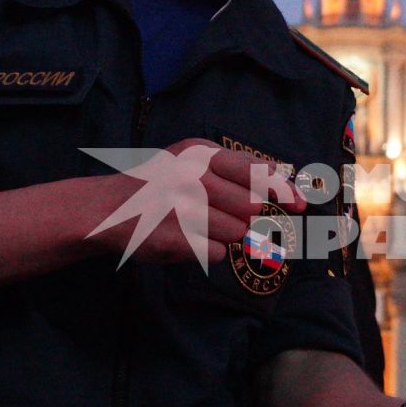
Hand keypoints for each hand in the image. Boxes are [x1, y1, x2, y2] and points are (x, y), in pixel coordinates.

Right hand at [85, 138, 301, 266]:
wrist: (104, 209)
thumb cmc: (159, 185)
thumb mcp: (193, 162)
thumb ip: (238, 170)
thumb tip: (288, 185)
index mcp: (200, 153)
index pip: (256, 171)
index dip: (283, 190)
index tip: (301, 203)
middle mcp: (192, 176)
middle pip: (251, 208)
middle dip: (241, 216)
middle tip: (210, 211)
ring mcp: (182, 208)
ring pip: (237, 232)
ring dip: (223, 234)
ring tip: (192, 223)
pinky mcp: (175, 239)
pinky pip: (218, 253)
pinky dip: (207, 250)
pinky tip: (184, 238)